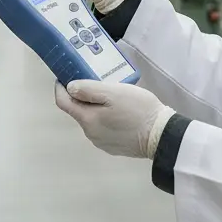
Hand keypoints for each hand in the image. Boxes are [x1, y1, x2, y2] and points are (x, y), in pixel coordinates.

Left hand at [55, 80, 173, 158]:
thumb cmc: (136, 109)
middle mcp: (90, 134)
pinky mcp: (114, 146)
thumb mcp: (112, 92)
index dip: (60, 87)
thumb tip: (69, 88)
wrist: (161, 135)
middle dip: (82, 96)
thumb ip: (88, 90)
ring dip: (96, 107)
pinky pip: (102, 128)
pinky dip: (105, 117)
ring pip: (91, 119)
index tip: (65, 75)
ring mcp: (102, 142)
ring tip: (112, 95)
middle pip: (78, 111)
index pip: (63, 103)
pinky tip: (120, 111)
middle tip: (96, 80)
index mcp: (87, 120)